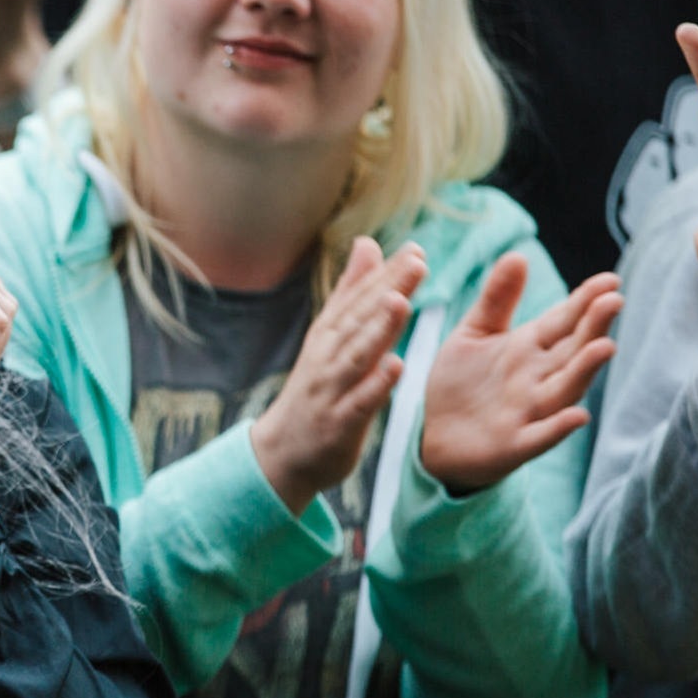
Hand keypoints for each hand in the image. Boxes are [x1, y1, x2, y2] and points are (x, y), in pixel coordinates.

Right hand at [251, 238, 424, 514]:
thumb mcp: (329, 337)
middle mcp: (327, 357)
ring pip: (357, 356)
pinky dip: (375, 385)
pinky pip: (359, 402)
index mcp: (328, 335)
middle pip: (359, 320)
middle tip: (416, 262)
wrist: (281, 454)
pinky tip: (396, 367)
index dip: (386, 274)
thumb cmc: (316, 390)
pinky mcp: (338, 423)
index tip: (415, 249)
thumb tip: (367, 243)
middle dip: (387, 290)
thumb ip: (351, 292)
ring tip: (400, 301)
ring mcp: (331, 390)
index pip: (359, 299)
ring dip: (378, 329)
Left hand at [420, 258, 621, 494]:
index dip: (585, 301)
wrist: (433, 436)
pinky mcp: (513, 444)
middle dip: (593, 327)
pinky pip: (540, 436)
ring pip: (565, 389)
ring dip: (585, 370)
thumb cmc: (461, 383)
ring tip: (606, 346)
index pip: (563, 321)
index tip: (609, 280)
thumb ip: (496, 299)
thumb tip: (518, 254)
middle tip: (613, 301)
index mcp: (529, 348)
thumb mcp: (474, 334)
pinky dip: (558, 428)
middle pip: (572, 350)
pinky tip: (577, 416)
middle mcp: (537, 378)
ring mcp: (529, 412)